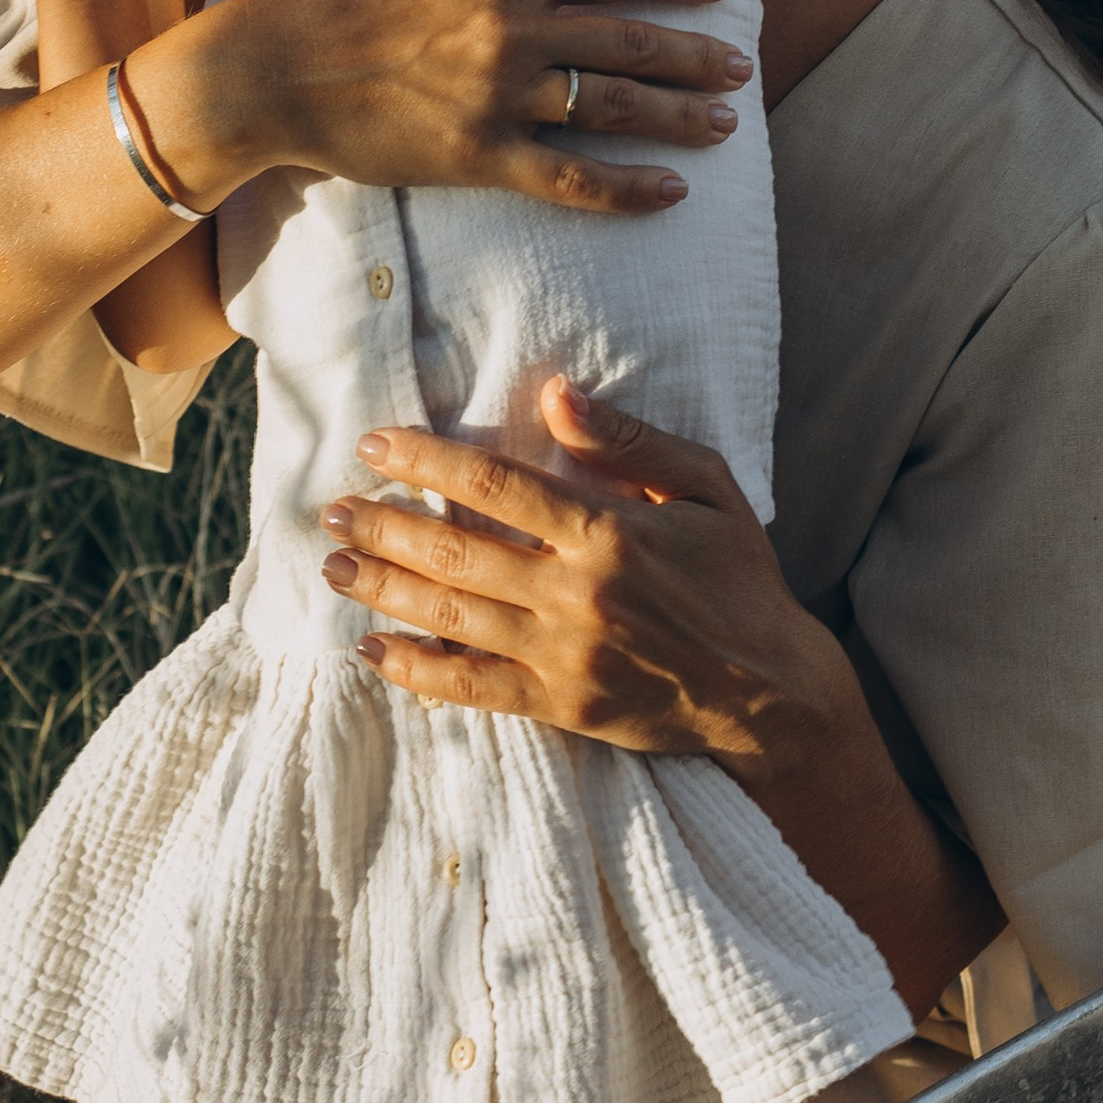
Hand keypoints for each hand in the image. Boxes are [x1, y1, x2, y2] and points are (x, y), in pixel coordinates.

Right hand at [138, 0, 751, 217]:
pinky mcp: (479, 157)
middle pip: (628, 40)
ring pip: (612, 106)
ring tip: (724, 124)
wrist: (271, 73)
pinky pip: (570, 176)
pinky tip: (670, 191)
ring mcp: (498, 98)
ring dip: (678, 116)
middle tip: (742, 66)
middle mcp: (511, 32)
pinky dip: (626, 186)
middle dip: (694, 52)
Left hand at [316, 375, 834, 759]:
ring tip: (335, 564)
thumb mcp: (707, 486)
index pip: (497, 487)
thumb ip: (630, 441)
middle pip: (456, 552)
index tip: (376, 444)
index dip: (427, 461)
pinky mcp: (561, 706)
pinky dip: (416, 671)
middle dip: (383, 524)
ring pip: (451, 617)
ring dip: (383, 588)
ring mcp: (565, 655)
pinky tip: (373, 650)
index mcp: (611, 531)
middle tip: (331, 507)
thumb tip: (555, 396)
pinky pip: (471, 688)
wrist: (772, 691)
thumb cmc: (740, 577)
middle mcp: (578, 594)